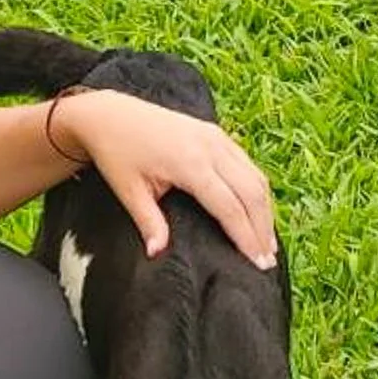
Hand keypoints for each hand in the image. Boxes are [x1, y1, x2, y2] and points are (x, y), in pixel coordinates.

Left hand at [54, 89, 276, 268]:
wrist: (110, 114)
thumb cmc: (117, 152)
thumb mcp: (128, 191)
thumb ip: (148, 223)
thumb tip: (157, 253)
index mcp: (190, 163)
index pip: (230, 207)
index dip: (246, 237)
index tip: (257, 264)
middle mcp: (211, 147)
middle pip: (252, 192)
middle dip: (262, 229)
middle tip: (267, 261)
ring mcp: (216, 137)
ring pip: (255, 176)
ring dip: (265, 210)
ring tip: (267, 242)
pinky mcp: (216, 133)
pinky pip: (247, 164)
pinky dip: (257, 190)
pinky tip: (258, 211)